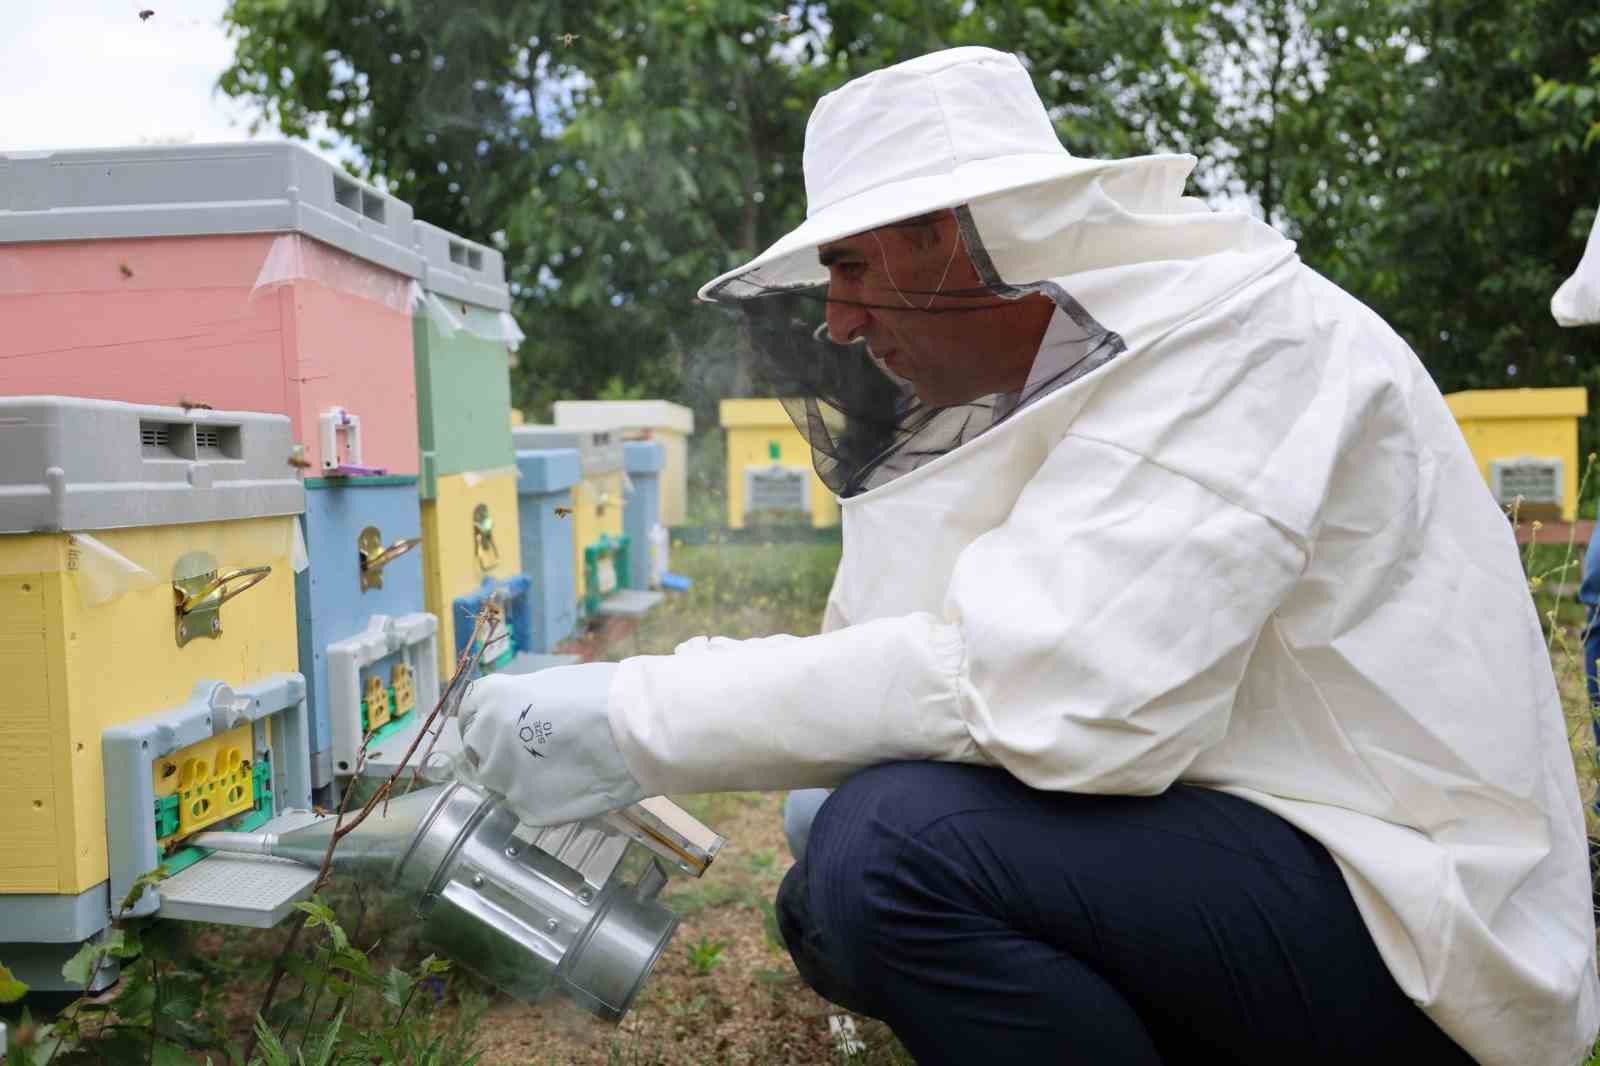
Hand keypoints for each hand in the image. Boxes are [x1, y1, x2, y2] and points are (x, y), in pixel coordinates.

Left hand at [456, 663, 644, 826]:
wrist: (637, 729)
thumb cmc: (604, 694)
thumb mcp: (552, 684)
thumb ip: (522, 704)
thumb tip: (519, 716)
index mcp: (489, 700)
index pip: (467, 717)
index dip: (486, 724)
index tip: (503, 730)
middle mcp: (486, 741)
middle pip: (480, 754)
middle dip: (502, 753)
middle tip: (538, 752)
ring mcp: (505, 780)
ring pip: (502, 785)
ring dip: (521, 780)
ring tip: (561, 770)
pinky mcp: (528, 811)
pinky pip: (527, 807)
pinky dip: (545, 800)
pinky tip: (573, 786)